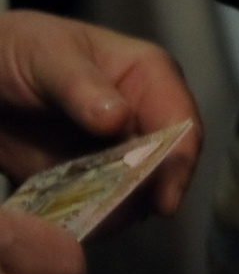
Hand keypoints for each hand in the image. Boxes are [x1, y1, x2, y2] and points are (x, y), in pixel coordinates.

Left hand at [0, 11, 200, 224]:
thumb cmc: (21, 49)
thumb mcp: (49, 56)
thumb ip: (81, 85)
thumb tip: (119, 120)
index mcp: (149, 79)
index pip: (181, 123)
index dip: (179, 162)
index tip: (163, 200)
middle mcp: (143, 118)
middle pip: (163, 166)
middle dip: (143, 195)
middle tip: (112, 217)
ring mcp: (115, 152)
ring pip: (132, 193)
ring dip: (111, 213)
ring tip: (81, 222)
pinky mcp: (85, 179)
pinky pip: (95, 207)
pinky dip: (83, 219)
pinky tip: (64, 224)